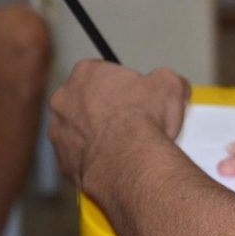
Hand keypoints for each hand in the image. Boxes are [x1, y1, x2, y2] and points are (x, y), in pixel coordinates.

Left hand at [49, 60, 189, 188]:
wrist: (131, 160)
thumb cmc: (143, 121)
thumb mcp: (170, 85)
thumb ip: (167, 80)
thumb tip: (174, 85)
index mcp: (86, 73)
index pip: (104, 74)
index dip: (124, 87)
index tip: (137, 98)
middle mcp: (65, 99)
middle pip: (87, 101)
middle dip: (107, 110)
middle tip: (132, 122)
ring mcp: (59, 131)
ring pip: (80, 131)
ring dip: (98, 135)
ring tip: (125, 145)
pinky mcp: (63, 160)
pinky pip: (80, 157)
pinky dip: (95, 159)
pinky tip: (115, 161)